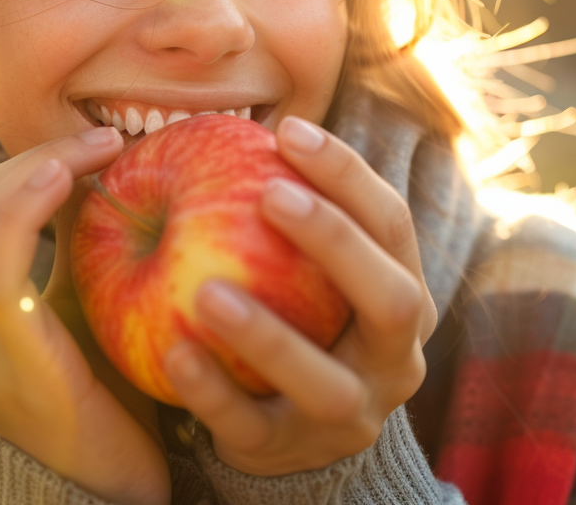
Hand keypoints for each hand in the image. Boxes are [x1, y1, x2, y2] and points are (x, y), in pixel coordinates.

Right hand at [0, 126, 169, 504]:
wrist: (111, 495)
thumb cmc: (116, 404)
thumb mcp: (93, 314)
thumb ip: (83, 260)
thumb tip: (111, 181)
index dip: (28, 162)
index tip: (96, 143)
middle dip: (35, 155)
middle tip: (105, 139)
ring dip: (38, 169)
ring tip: (99, 150)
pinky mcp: (5, 358)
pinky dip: (28, 205)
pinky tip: (73, 183)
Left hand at [162, 116, 437, 475]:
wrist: (293, 436)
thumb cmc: (297, 319)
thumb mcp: (314, 273)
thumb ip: (292, 213)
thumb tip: (240, 121)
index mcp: (403, 297)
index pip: (392, 225)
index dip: (348, 175)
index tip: (286, 131)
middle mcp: (394, 358)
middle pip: (392, 300)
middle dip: (335, 244)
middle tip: (270, 194)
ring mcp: (349, 414)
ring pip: (325, 381)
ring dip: (269, 333)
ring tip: (205, 291)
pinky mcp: (289, 453)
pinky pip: (249, 425)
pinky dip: (211, 389)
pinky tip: (172, 350)